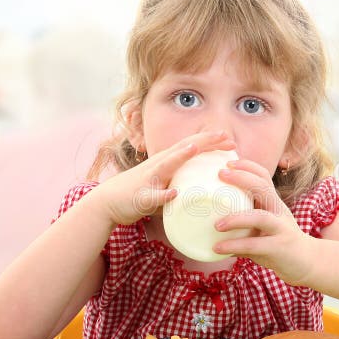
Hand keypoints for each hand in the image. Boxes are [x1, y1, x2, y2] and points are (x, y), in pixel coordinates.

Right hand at [93, 131, 235, 224]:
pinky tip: (173, 193)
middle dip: (203, 141)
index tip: (230, 140)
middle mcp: (158, 165)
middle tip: (225, 136)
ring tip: (195, 148)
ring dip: (180, 156)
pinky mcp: (141, 196)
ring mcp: (149, 179)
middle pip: (183, 148)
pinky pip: (153, 196)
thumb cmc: (140, 193)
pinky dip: (163, 195)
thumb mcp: (166, 185)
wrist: (107, 202)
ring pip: (166, 165)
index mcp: (166, 162)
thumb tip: (206, 192)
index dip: (210, 142)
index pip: (191, 147)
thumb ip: (183, 185)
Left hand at [212, 158, 314, 284]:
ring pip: (260, 217)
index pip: (264, 176)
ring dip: (236, 219)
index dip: (247, 166)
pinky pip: (254, 245)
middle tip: (220, 175)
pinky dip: (234, 245)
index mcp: (274, 203)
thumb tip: (211, 213)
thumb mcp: (265, 223)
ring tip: (216, 225)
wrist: (306, 262)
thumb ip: (246, 215)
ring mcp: (280, 229)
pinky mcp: (278, 248)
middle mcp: (279, 211)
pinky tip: (217, 248)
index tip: (227, 162)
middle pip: (263, 188)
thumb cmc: (277, 240)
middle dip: (242, 178)